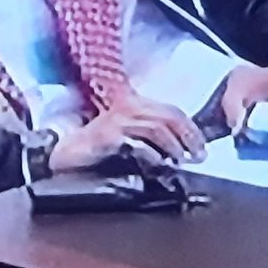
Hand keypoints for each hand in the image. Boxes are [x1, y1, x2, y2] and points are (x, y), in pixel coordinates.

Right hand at [49, 91, 206, 172]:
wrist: (65, 152)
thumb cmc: (97, 147)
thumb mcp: (126, 133)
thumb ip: (149, 134)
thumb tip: (181, 148)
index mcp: (132, 103)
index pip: (170, 110)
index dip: (191, 129)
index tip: (201, 148)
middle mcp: (126, 107)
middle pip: (168, 117)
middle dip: (188, 138)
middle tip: (197, 157)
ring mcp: (116, 121)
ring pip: (156, 129)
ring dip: (172, 147)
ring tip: (178, 162)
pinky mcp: (107, 136)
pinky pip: (137, 143)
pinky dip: (152, 155)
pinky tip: (158, 164)